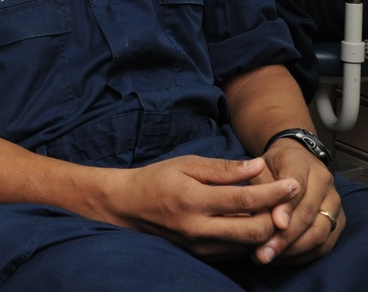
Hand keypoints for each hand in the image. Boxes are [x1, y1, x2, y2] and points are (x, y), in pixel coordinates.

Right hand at [112, 156, 298, 259]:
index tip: (293, 183)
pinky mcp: (203, 256)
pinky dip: (251, 238)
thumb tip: (258, 166)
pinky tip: (254, 221)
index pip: (246, 201)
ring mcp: (201, 247)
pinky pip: (238, 251)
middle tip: (287, 200)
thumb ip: (224, 169)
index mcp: (194, 201)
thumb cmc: (157, 179)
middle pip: (256, 231)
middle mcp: (199, 229)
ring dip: (268, 229)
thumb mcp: (187, 164)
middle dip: (278, 217)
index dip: (275, 193)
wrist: (128, 206)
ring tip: (275, 209)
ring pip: (250, 245)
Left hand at [251, 141, 342, 263]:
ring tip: (269, 257)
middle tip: (262, 252)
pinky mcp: (338, 219)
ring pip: (319, 232)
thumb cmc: (271, 165)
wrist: (294, 158)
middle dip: (285, 237)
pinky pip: (325, 244)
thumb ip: (262, 190)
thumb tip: (270, 220)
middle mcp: (324, 182)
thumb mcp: (259, 168)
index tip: (275, 225)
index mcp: (301, 163)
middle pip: (309, 215)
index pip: (297, 188)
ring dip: (293, 250)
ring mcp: (334, 202)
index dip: (287, 208)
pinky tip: (282, 258)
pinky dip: (304, 254)